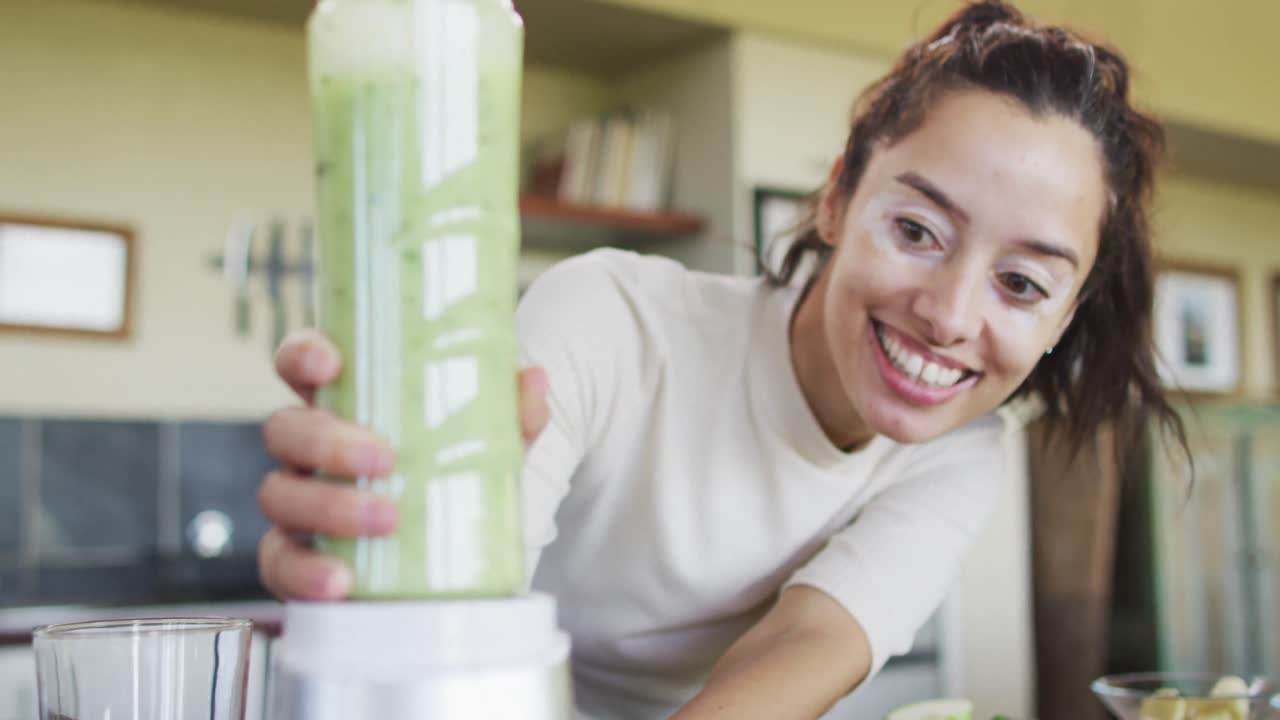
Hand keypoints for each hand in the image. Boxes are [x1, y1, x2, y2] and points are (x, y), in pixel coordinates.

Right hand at [257, 328, 549, 600]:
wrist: (456, 559)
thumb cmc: (454, 478)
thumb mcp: (488, 442)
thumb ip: (509, 412)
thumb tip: (533, 378)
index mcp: (346, 404)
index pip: (300, 363)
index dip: (302, 355)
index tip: (331, 364)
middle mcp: (310, 450)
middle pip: (285, 429)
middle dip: (327, 441)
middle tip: (386, 460)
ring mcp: (297, 502)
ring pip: (278, 494)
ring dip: (328, 506)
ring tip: (387, 521)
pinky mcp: (295, 558)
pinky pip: (279, 563)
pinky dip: (305, 572)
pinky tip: (341, 581)